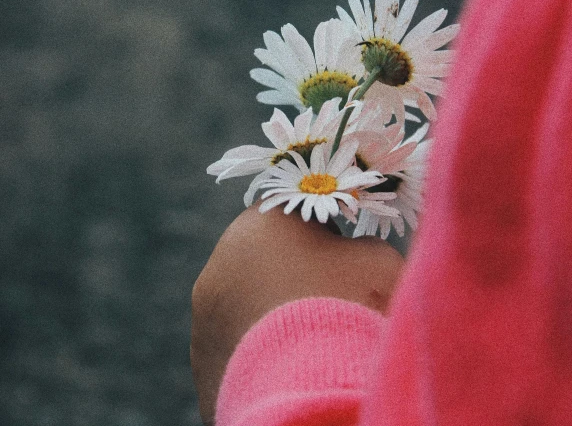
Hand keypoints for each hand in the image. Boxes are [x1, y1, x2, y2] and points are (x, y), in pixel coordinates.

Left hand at [190, 205, 404, 424]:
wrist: (316, 391)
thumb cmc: (349, 308)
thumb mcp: (377, 259)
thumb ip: (359, 245)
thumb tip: (351, 254)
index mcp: (259, 222)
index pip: (292, 215)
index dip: (323, 234)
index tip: (344, 260)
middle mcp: (221, 262)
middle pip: (265, 260)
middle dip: (294, 276)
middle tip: (331, 304)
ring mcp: (205, 316)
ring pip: (248, 306)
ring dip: (274, 316)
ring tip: (312, 345)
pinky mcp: (203, 363)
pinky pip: (238, 349)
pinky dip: (261, 356)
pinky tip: (291, 371)